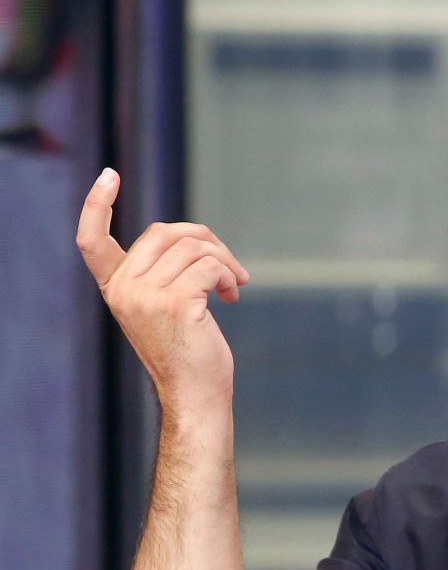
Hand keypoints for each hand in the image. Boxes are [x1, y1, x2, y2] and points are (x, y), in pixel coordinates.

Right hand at [76, 168, 250, 409]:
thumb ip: (162, 273)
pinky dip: (227, 274)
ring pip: (193, 247)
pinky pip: (209, 266)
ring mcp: (147, 296)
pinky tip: (231, 295)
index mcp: (115, 288)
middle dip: (203, 238)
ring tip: (233, 284)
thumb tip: (192, 237)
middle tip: (227, 265)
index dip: (96, 205)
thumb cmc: (187, 351)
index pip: (91, 241)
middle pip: (162, 232)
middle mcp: (124, 290)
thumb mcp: (162, 307)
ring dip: (223, 260)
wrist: (195, 394)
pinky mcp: (176, 304)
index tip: (109, 176)